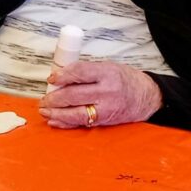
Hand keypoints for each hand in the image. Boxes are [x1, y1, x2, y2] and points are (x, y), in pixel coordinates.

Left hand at [39, 61, 162, 127]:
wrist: (147, 96)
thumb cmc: (123, 80)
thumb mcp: (107, 68)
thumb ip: (85, 72)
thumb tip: (59, 77)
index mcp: (107, 73)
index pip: (79, 72)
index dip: (62, 76)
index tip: (52, 79)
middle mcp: (107, 91)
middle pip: (74, 95)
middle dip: (54, 98)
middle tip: (44, 98)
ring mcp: (106, 108)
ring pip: (76, 113)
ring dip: (56, 112)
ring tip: (44, 110)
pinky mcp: (104, 120)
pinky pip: (81, 123)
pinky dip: (65, 123)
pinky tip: (54, 120)